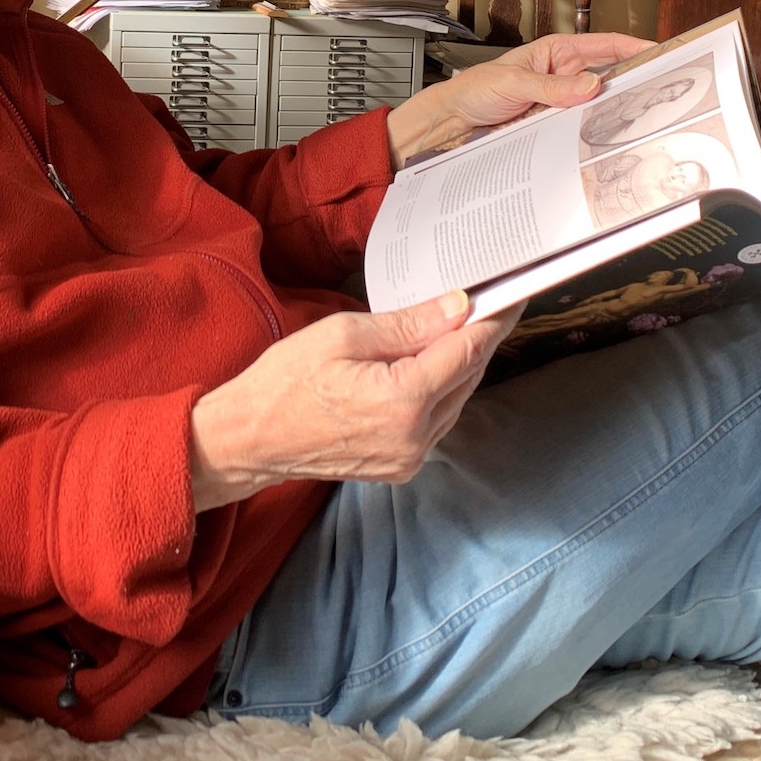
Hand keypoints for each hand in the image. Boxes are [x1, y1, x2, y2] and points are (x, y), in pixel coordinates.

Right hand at [189, 291, 522, 510]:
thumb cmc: (284, 383)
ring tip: (455, 327)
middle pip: (468, 376)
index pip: (467, 351)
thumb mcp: (344, 335)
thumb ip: (408, 324)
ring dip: (460, 364)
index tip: (511, 294)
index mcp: (403, 400)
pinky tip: (429, 364)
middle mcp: (415, 436)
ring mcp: (410, 457)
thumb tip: (457, 307)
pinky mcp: (401, 466)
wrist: (250, 439)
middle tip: (485, 302)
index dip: (493, 318)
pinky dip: (441, 390)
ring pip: (457, 399)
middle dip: (477, 337)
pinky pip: (438, 420)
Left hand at [386, 32, 654, 167]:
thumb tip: (590, 85)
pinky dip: (587, 136)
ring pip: (593, 109)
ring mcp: (559, 104)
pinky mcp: (551, 128)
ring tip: (629, 122)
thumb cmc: (473, 90)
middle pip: (604, 80)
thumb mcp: (512, 83)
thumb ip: (551, 86)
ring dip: (606, 116)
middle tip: (652, 94)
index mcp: (555, 53)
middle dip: (626, 86)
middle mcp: (561, 77)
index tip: (658, 51)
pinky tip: (597, 142)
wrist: (450, 123)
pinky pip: (576, 131)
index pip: (603, 45)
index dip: (632, 46)